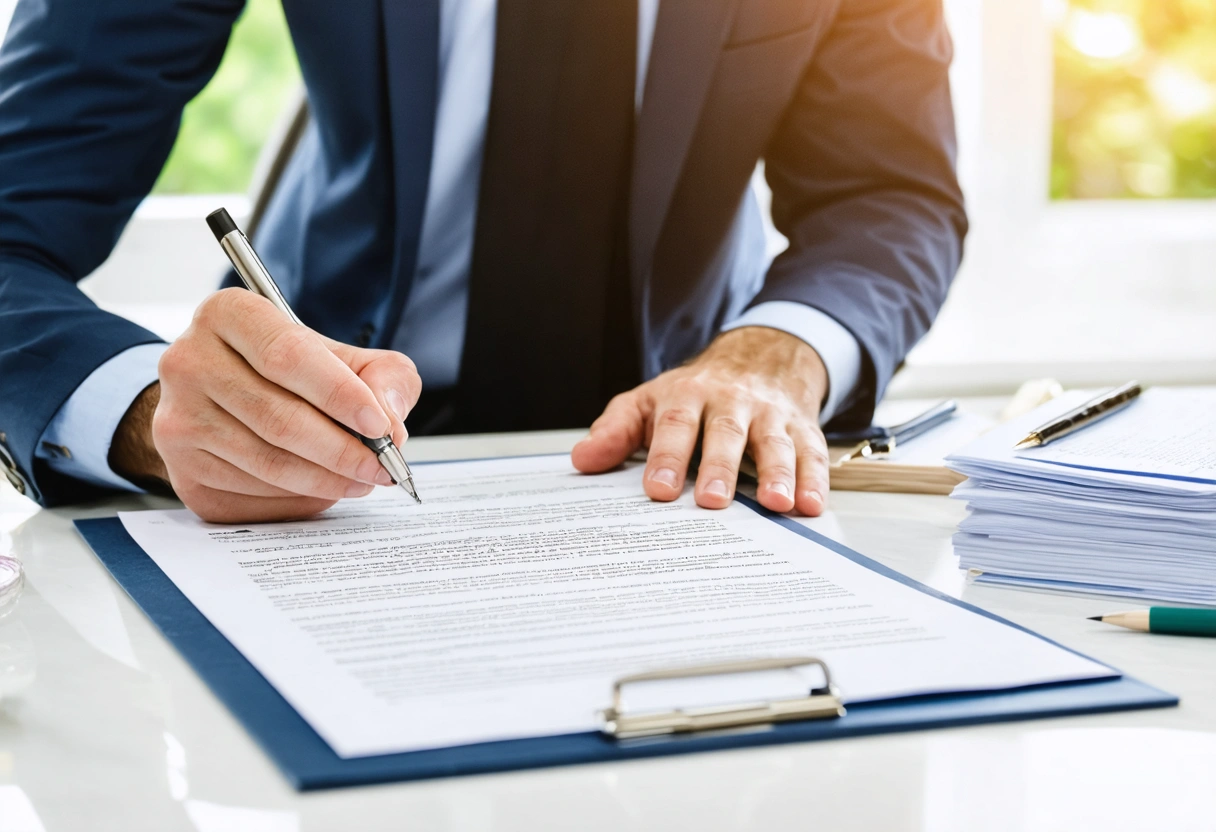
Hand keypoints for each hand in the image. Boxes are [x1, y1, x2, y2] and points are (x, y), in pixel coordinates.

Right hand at [110, 288, 420, 522]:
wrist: (223, 396)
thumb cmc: (292, 372)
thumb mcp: (343, 356)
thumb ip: (381, 378)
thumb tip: (391, 426)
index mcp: (229, 314)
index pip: (288, 355)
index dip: (340, 394)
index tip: (379, 426)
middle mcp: (190, 361)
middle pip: (278, 417)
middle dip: (342, 450)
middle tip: (382, 466)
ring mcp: (178, 417)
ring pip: (266, 461)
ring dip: (326, 479)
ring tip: (362, 478)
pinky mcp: (181, 468)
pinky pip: (251, 492)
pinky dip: (297, 496)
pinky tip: (322, 486)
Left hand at [571, 327, 830, 514]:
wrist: (761, 357)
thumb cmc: (698, 392)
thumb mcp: (650, 401)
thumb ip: (616, 431)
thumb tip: (583, 459)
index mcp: (688, 396)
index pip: (676, 425)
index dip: (667, 457)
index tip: (658, 490)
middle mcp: (731, 403)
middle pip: (726, 434)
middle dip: (720, 468)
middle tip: (712, 501)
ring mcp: (769, 416)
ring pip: (774, 443)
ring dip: (777, 474)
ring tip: (777, 503)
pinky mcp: (802, 428)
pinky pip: (811, 452)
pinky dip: (815, 480)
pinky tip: (811, 505)